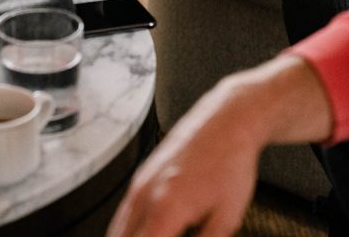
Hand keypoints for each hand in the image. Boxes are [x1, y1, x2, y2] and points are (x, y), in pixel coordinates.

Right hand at [107, 56, 332, 236]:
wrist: (226, 122)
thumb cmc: (230, 163)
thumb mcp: (227, 217)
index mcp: (166, 208)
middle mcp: (144, 194)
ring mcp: (139, 183)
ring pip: (118, 228)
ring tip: (159, 235)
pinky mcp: (141, 176)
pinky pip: (124, 212)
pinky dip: (128, 230)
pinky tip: (148, 234)